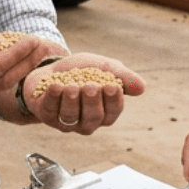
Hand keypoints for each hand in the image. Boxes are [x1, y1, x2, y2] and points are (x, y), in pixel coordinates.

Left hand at [17, 53, 145, 134]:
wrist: (51, 68)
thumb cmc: (81, 71)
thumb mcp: (104, 68)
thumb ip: (123, 76)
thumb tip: (142, 88)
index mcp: (104, 111)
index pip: (113, 112)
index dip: (113, 101)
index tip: (111, 86)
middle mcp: (86, 121)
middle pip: (93, 118)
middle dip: (92, 102)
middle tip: (91, 87)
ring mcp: (65, 121)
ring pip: (71, 117)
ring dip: (72, 101)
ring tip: (72, 87)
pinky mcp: (46, 115)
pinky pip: (50, 111)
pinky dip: (53, 98)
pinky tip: (55, 86)